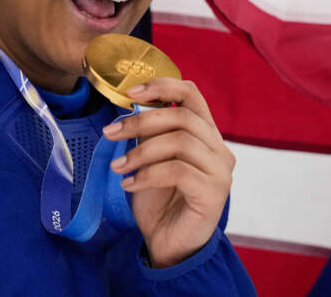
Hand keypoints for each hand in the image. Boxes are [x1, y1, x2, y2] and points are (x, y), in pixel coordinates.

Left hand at [102, 78, 234, 267]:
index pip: (191, 94)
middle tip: (110, 133)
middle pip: (182, 116)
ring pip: (180, 142)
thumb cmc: (159, 200)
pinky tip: (128, 184)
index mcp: (206, 134)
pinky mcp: (214, 193)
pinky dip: (147, 174)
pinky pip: (178, 171)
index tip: (130, 93)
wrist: (168, 244)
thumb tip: (132, 103)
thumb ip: (149, 132)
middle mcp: (219, 149)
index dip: (161, 86)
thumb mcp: (150, 157)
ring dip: (141, 151)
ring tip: (118, 167)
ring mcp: (220, 171)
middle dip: (140, 121)